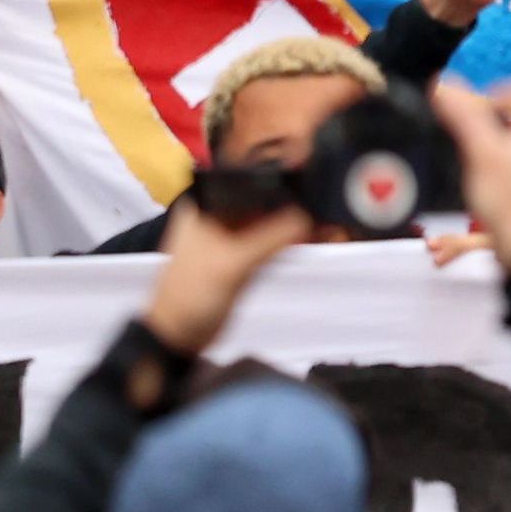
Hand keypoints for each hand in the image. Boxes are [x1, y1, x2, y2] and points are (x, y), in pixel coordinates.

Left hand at [142, 191, 315, 352]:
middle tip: (331, 199)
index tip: (317, 177)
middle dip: (296, 199)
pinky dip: (293, 237)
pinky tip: (318, 236)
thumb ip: (272, 239)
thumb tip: (310, 217)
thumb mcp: (233, 265)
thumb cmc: (194, 294)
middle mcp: (218, 212)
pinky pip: (273, 238)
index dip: (282, 177)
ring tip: (331, 219)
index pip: (248, 179)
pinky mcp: (243, 253)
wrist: (179, 334)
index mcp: (205, 205)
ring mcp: (231, 233)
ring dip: (297, 219)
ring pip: (271, 218)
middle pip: (264, 197)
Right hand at [430, 79, 510, 265]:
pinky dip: (486, 164)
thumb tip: (445, 85)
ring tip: (464, 148)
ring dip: (487, 140)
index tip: (484, 100)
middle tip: (469, 123)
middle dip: (494, 115)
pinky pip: (507, 167)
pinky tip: (469, 174)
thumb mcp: (482, 153)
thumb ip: (464, 118)